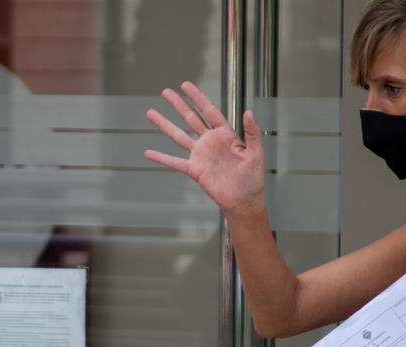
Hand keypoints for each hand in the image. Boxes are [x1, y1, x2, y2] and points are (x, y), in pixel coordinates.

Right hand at [144, 81, 266, 217]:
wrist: (244, 200)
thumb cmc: (253, 178)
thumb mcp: (256, 153)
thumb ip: (252, 132)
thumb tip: (249, 111)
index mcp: (225, 135)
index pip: (209, 111)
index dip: (197, 97)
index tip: (185, 85)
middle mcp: (210, 142)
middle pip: (191, 119)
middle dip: (178, 104)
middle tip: (165, 92)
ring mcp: (200, 155)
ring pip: (179, 136)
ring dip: (165, 124)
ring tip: (151, 113)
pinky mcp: (194, 170)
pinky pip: (175, 162)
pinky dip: (161, 158)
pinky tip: (149, 152)